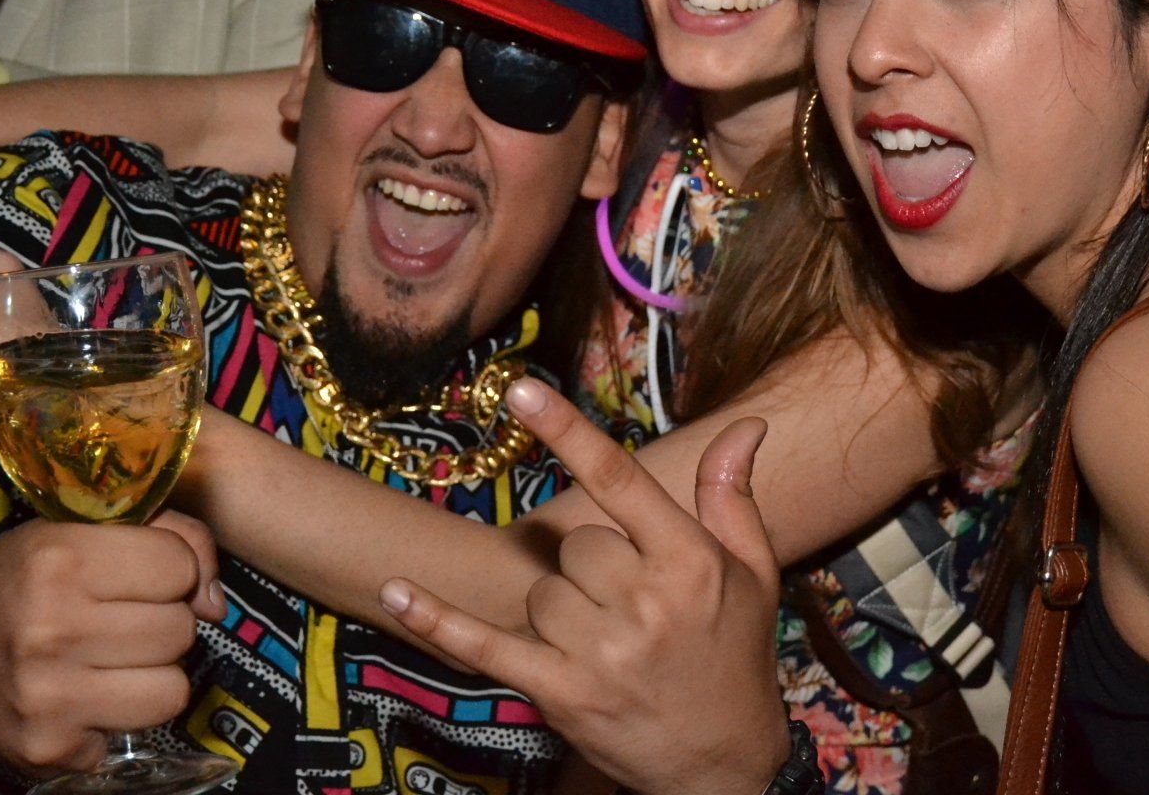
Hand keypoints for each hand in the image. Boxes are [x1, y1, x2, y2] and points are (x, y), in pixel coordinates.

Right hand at [0, 512, 227, 773]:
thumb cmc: (23, 577)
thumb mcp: (84, 528)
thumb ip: (171, 536)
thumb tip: (216, 603)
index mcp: (60, 559)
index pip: (179, 567)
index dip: (169, 569)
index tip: (139, 574)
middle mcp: (49, 629)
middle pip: (180, 631)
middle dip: (161, 621)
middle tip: (120, 619)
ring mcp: (46, 696)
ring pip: (172, 690)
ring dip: (152, 674)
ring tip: (111, 658)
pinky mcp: (47, 748)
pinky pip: (133, 734)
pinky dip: (116, 717)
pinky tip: (82, 694)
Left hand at [380, 380, 793, 794]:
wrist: (724, 767)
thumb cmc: (736, 657)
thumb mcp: (753, 574)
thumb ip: (731, 497)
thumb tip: (743, 425)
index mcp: (689, 562)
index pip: (618, 480)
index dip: (566, 432)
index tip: (520, 391)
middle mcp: (644, 602)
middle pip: (572, 542)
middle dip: (590, 564)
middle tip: (628, 601)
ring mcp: (600, 652)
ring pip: (539, 589)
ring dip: (559, 605)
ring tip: (606, 639)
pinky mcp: (561, 692)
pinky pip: (486, 644)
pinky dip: (437, 620)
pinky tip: (395, 590)